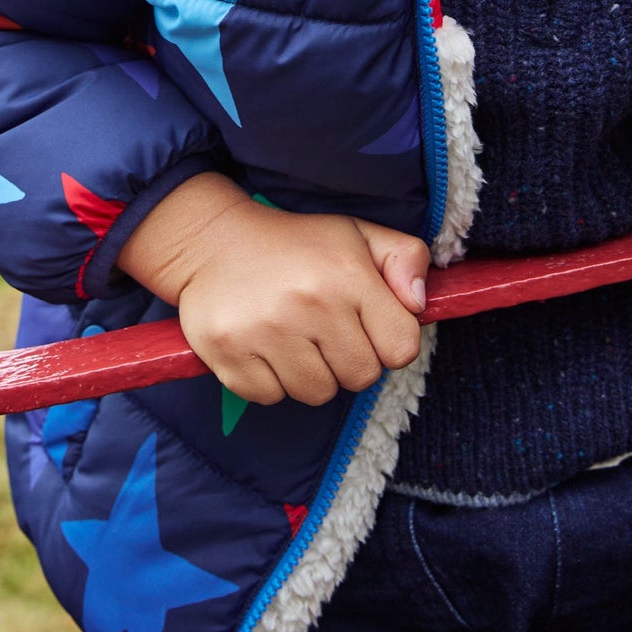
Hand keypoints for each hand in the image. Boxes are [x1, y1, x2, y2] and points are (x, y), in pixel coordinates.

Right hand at [116, 172, 427, 405]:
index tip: (364, 325)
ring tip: (292, 337)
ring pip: (317, 394)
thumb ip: (406, 257)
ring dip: (309, 373)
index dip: (388, 341)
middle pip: (360, 378)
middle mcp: (308, 303)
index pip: (401, 348)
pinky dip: (269, 380)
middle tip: (323, 330)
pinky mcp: (228, 353)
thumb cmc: (296, 244)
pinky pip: (270, 397)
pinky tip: (262, 346)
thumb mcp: (357, 234)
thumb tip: (419, 304)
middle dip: (347, 359)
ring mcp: (265, 331)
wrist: (212, 240)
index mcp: (347, 274)